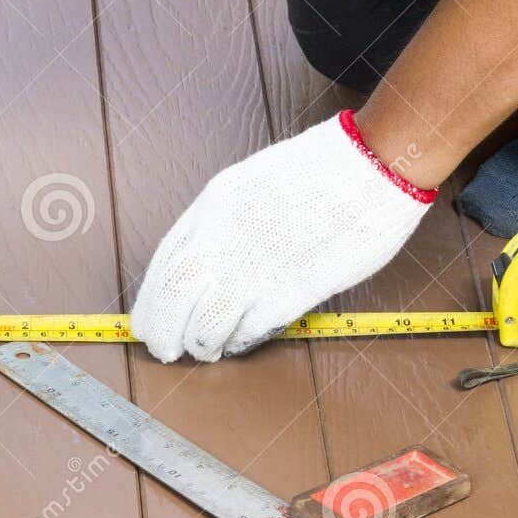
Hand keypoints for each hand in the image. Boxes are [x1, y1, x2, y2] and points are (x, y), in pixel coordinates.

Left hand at [129, 111, 434, 362]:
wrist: (370, 166)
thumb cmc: (316, 170)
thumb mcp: (246, 184)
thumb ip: (219, 222)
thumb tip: (199, 262)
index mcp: (211, 209)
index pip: (163, 267)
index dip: (150, 303)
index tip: (147, 322)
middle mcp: (225, 240)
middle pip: (175, 300)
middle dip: (164, 333)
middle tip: (166, 351)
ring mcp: (256, 267)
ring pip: (206, 324)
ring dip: (200, 344)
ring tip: (205, 349)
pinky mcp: (291, 291)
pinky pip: (248, 330)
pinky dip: (236, 342)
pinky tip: (235, 343)